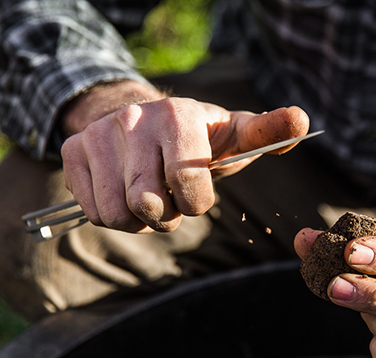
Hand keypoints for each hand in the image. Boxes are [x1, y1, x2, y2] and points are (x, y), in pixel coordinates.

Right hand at [60, 80, 309, 232]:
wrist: (142, 119)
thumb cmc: (198, 139)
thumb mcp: (233, 135)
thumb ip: (267, 132)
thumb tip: (302, 120)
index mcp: (178, 116)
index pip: (187, 185)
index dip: (195, 204)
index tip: (197, 195)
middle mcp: (134, 119)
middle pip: (146, 205)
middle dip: (166, 217)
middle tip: (171, 202)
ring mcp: (99, 135)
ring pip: (116, 214)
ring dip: (138, 222)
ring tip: (149, 200)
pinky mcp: (73, 151)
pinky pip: (92, 211)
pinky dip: (111, 215)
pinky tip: (123, 194)